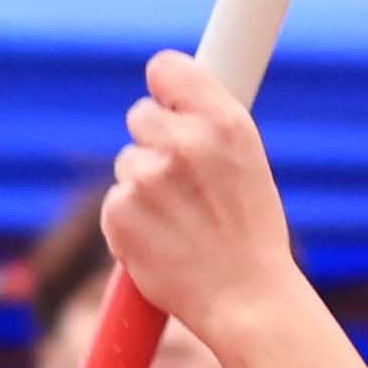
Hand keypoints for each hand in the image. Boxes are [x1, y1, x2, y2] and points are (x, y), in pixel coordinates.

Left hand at [104, 49, 300, 357]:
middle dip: (155, 143)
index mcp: (224, 121)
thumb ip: (209, 122)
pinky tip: (164, 242)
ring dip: (144, 187)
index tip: (170, 103)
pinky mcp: (120, 214)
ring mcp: (147, 178)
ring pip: (127, 162)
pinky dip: (131, 222)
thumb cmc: (252, 232)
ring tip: (182, 221)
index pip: (166, 68)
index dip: (166, 88)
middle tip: (184, 183)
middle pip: (140, 115)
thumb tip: (170, 95)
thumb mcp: (248, 161)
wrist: (248, 300)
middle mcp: (185, 142)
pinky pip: (115, 203)